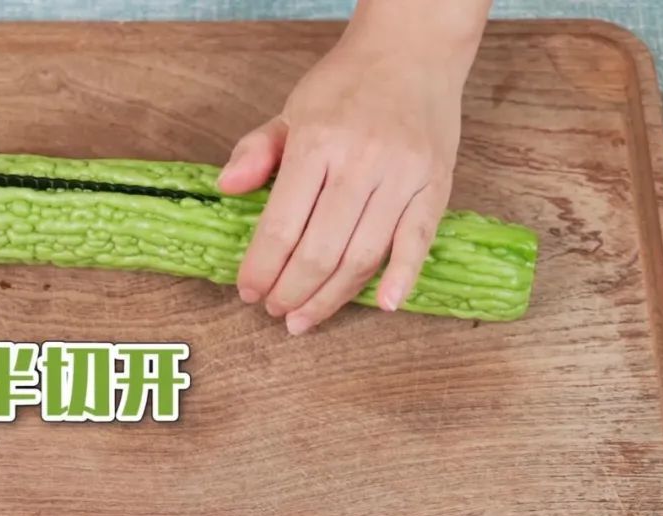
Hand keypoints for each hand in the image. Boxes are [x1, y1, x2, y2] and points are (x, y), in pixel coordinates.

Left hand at [218, 0, 489, 334]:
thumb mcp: (292, 110)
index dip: (261, 267)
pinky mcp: (436, 186)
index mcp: (317, 143)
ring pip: (363, 255)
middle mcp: (361, 162)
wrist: (413, 51)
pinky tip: (384, 305)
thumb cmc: (347, 85)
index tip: (247, 291)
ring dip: (331, 296)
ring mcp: (403, 176)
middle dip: (291, 290)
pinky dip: (403, 276)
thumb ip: (257, 150)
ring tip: (306, 318)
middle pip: (320, 250)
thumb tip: (226, 186)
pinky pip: (419, 241)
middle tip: (275, 311)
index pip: (281, 225)